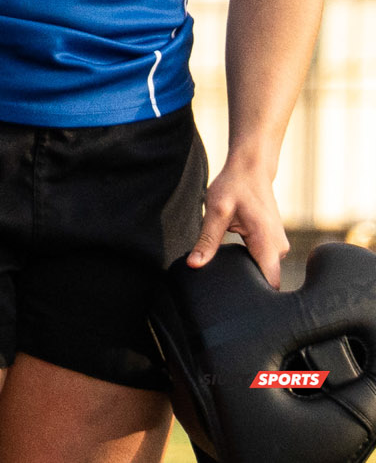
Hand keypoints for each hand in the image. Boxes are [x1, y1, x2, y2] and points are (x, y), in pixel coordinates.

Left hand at [188, 155, 289, 286]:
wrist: (250, 169)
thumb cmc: (234, 186)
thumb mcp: (215, 212)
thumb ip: (207, 240)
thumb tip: (194, 264)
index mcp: (267, 243)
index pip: (270, 284)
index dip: (257, 298)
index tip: (238, 304)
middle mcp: (279, 248)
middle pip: (267, 282)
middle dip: (249, 289)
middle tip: (224, 294)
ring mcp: (278, 246)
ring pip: (265, 272)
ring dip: (249, 277)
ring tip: (227, 281)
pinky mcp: (272, 243)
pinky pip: (263, 263)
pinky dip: (249, 266)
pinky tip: (233, 267)